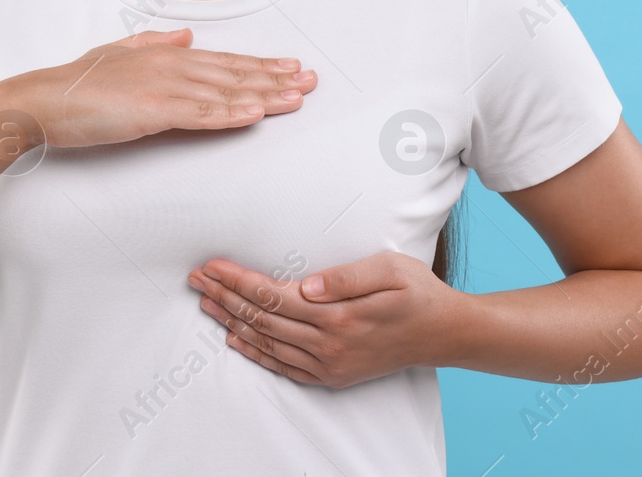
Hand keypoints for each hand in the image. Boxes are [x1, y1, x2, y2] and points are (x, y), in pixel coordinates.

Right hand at [20, 28, 317, 148]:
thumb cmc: (77, 83)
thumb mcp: (118, 53)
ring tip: (296, 97)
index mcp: (166, 55)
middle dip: (275, 78)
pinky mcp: (153, 111)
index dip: (260, 65)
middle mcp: (171, 65)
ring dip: (264, 96)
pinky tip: (255, 115)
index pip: (224, 62)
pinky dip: (231, 115)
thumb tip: (186, 36)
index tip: (290, 67)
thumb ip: (154, 44)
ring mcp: (164, 87)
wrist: (43, 99)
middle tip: (311, 81)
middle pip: (234, 74)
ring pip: (225, 93)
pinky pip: (201, 115)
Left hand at [187, 251, 455, 388]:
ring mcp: (330, 364)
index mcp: (339, 316)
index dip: (238, 280)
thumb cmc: (419, 292)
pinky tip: (236, 340)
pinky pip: (284, 366)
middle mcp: (329, 345)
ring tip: (205, 304)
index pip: (272, 295)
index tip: (212, 265)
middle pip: (262, 319)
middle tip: (195, 279)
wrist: (446, 334)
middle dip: (224, 297)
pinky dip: (256, 353)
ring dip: (232, 322)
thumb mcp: (390, 269)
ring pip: (267, 343)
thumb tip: (305, 285)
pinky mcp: (333, 375)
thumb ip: (346, 277)